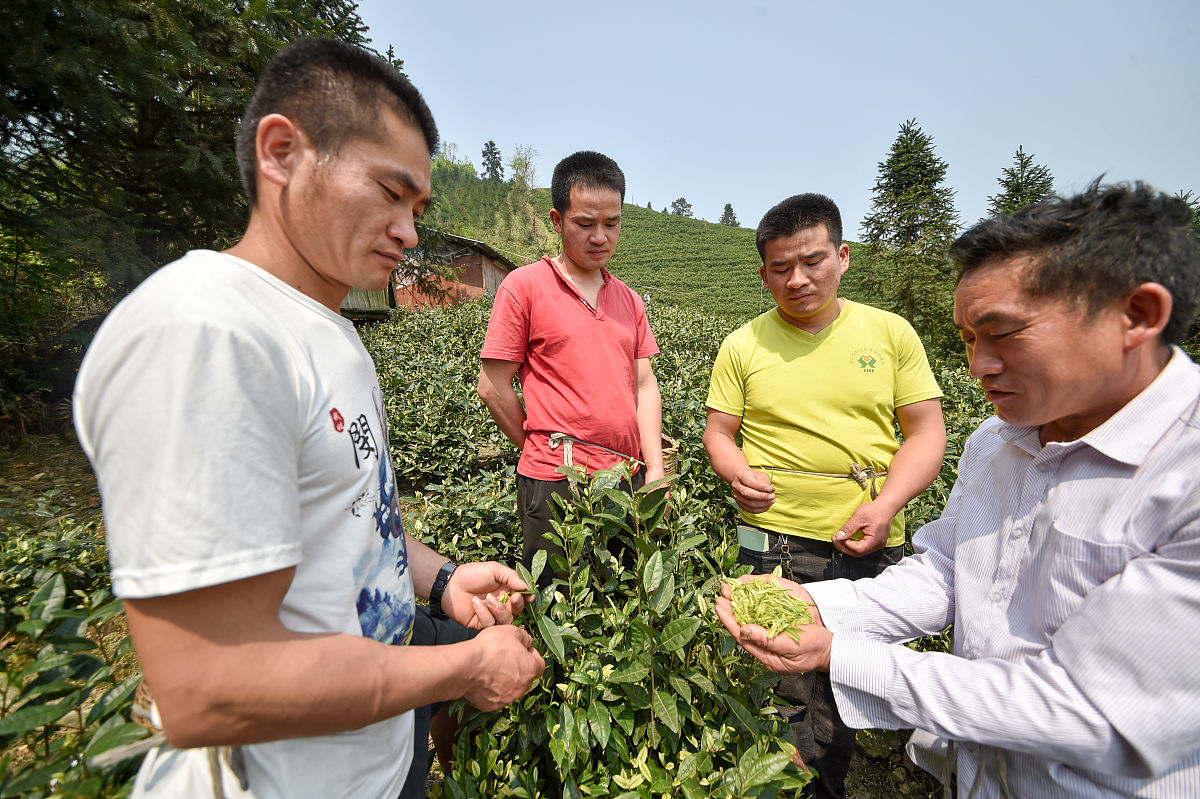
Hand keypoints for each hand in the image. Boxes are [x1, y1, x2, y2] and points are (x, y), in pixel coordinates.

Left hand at [441, 561, 530, 629]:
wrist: (450, 584)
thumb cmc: (472, 574)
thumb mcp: (494, 569)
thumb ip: (511, 577)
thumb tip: (526, 587)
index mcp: (506, 590)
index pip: (522, 597)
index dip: (527, 598)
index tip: (529, 596)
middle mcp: (501, 603)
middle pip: (517, 611)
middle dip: (517, 605)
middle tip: (512, 598)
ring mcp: (491, 614)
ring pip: (505, 621)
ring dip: (499, 610)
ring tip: (487, 599)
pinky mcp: (481, 623)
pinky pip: (489, 624)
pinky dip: (484, 614)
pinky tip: (475, 603)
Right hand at [462, 625, 545, 710]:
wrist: (467, 666)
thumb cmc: (490, 648)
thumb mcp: (511, 631)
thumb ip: (524, 637)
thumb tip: (527, 641)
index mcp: (531, 668)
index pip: (540, 664)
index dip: (531, 655)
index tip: (522, 650)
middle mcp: (523, 686)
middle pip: (525, 677)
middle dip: (518, 668)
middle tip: (504, 658)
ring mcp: (508, 698)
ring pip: (511, 689)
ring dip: (505, 680)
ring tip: (491, 668)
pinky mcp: (492, 705)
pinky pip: (495, 697)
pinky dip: (491, 690)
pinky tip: (483, 679)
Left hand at [716, 577, 831, 673]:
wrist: (832, 648)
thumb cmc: (814, 649)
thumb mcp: (792, 647)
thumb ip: (768, 640)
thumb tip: (744, 629)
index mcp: (766, 656)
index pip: (742, 636)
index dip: (729, 620)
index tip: (720, 606)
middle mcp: (765, 647)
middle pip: (742, 627)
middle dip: (730, 610)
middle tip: (720, 594)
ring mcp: (771, 638)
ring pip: (749, 620)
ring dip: (739, 605)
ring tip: (728, 591)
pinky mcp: (778, 629)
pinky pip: (760, 617)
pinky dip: (752, 605)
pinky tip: (746, 596)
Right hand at [731, 467, 775, 513]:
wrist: (740, 479)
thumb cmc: (751, 476)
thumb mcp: (759, 475)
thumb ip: (764, 482)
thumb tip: (770, 492)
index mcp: (741, 476)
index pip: (750, 482)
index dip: (761, 487)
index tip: (772, 489)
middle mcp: (736, 486)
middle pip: (747, 494)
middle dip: (762, 497)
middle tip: (772, 496)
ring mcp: (737, 496)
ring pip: (749, 503)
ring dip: (763, 504)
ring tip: (772, 501)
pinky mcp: (740, 503)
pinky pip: (750, 510)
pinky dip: (760, 509)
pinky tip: (767, 506)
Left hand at [831, 500, 895, 555]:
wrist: (886, 506)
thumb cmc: (875, 510)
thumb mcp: (859, 517)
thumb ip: (848, 528)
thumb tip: (839, 537)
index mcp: (875, 540)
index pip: (857, 550)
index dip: (845, 545)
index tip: (837, 537)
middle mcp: (877, 545)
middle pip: (858, 553)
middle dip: (844, 547)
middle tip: (835, 539)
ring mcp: (877, 544)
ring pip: (860, 551)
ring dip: (848, 546)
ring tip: (840, 538)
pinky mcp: (876, 541)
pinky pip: (863, 547)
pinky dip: (854, 544)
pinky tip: (848, 539)